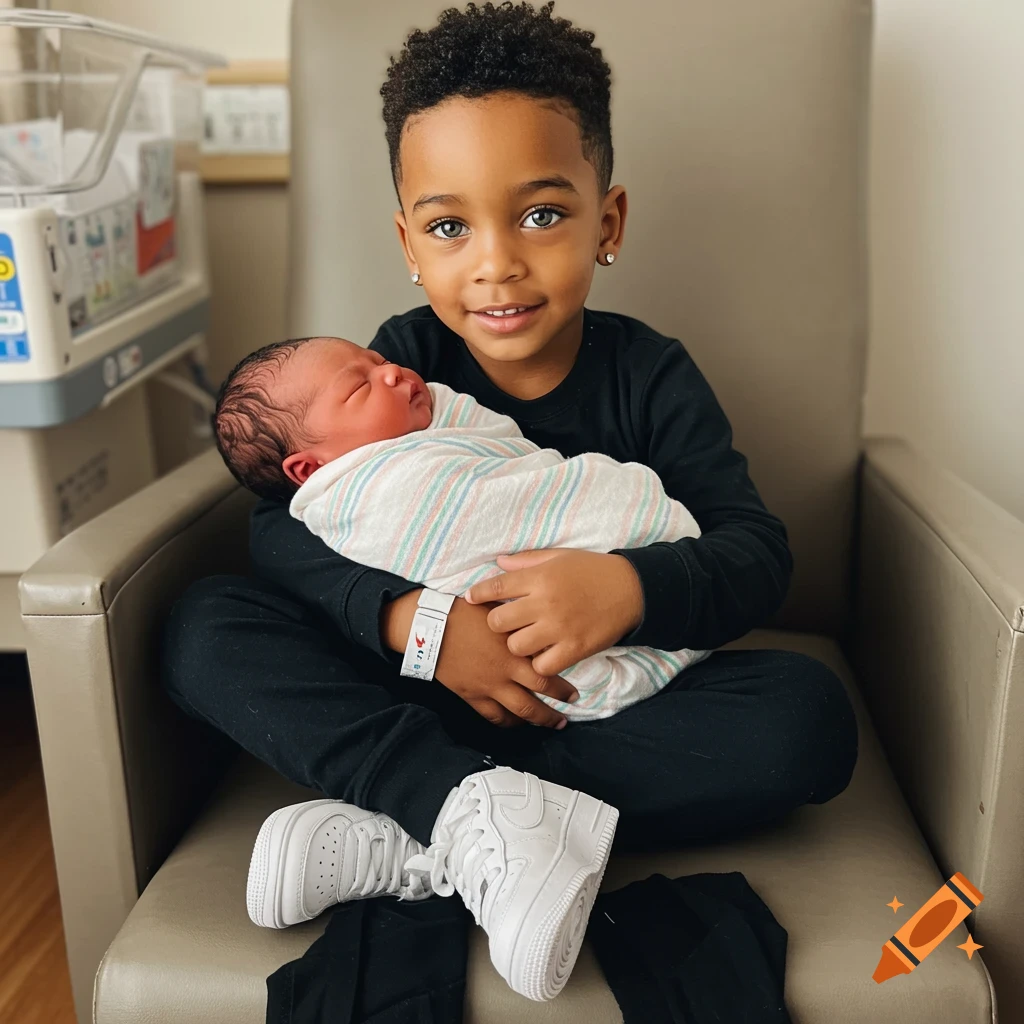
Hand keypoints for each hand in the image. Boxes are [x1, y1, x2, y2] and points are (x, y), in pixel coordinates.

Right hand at [380, 590, 578, 728]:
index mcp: (514, 647)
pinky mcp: (473, 696)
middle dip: (558, 703)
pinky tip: (516, 724)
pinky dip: (507, 723)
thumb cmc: (463, 613)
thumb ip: (518, 618)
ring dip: (540, 719)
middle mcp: (506, 670)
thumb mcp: (497, 608)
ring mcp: (490, 686)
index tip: (575, 690)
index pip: (547, 669)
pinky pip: (494, 716)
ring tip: (553, 723)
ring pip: (521, 710)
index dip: (563, 683)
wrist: (431, 628)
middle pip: (540, 692)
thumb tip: (536, 616)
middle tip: (571, 708)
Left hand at [465, 550, 643, 676]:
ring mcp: (559, 627)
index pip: (495, 587)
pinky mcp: (574, 648)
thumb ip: (527, 561)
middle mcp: (545, 602)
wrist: (632, 589)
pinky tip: (544, 655)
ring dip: (517, 645)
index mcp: (540, 577)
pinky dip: (539, 664)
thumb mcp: (559, 557)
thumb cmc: (592, 570)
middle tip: (506, 624)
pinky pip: (542, 667)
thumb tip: (498, 562)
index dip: (478, 594)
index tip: (471, 600)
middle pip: (498, 622)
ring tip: (525, 640)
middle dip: (497, 624)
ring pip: (516, 647)